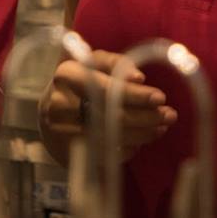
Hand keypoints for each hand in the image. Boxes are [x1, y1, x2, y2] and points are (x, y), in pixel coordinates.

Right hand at [42, 49, 176, 160]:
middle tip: (170, 116)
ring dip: (142, 134)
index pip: (106, 88)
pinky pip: (105, 154)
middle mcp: (61, 104)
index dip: (135, 95)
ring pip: (111, 137)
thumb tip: (139, 78)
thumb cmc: (77, 83)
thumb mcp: (91, 64)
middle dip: (145, 117)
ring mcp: (62, 132)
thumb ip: (114, 63)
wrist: (47, 113)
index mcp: (67, 75)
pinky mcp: (67, 153)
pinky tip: (141, 141)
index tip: (160, 98)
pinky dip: (127, 148)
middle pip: (111, 115)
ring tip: (161, 128)